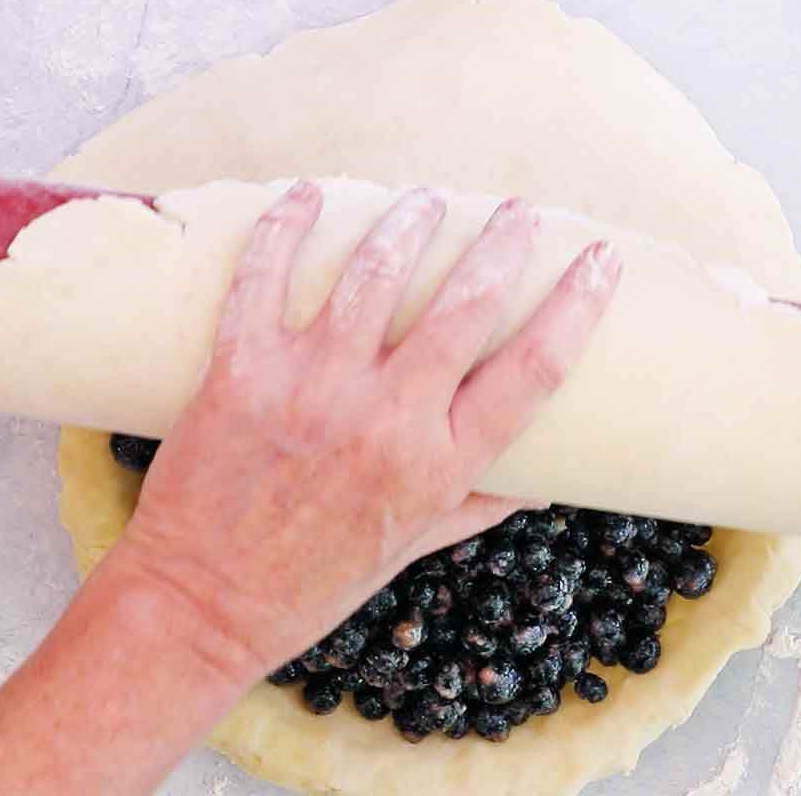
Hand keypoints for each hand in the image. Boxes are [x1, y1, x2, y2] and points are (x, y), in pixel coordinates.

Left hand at [119, 181, 621, 681]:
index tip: (599, 258)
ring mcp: (311, 387)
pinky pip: (266, 275)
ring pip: (376, 273)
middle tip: (516, 210)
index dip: (577, 305)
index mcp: (438, 466)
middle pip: (466, 304)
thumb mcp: (410, 548)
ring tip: (426, 200)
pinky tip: (311, 195)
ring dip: (411, 221)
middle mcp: (384, 419)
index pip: (533, 370)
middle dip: (502, 242)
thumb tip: (538, 485)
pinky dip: (288, 225)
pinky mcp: (242, 369)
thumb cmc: (310, 583)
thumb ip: (473, 503)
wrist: (201, 604)